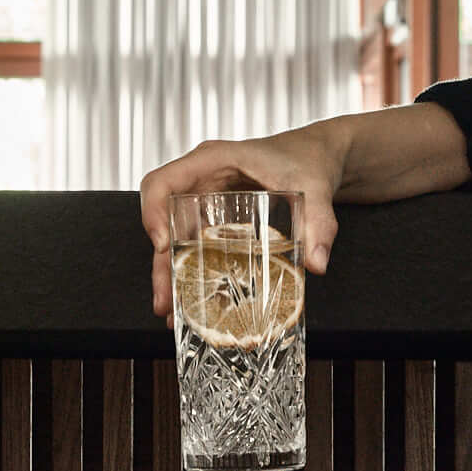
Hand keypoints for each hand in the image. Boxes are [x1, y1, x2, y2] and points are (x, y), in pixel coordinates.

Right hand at [140, 125, 347, 320]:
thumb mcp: (315, 187)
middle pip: (164, 222)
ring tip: (173, 312)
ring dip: (172, 276)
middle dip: (161, 264)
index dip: (153, 213)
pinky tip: (197, 301)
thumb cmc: (307, 158)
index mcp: (213, 162)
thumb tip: (317, 264)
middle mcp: (203, 182)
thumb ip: (318, 222)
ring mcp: (208, 204)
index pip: (162, 182)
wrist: (318, 158)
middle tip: (165, 301)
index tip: (164, 246)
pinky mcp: (219, 222)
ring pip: (176, 240)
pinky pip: (196, 247)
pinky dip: (193, 273)